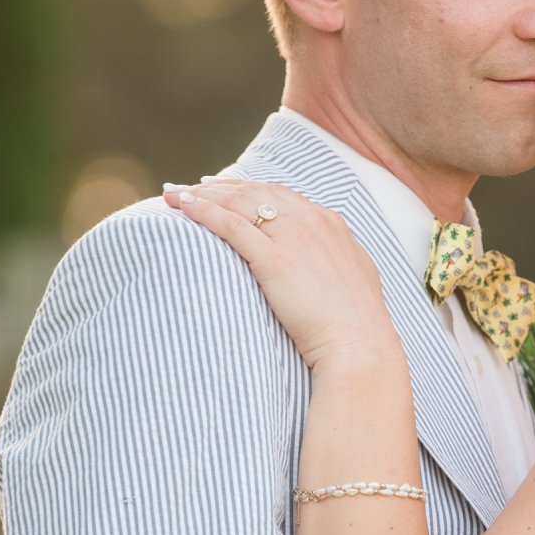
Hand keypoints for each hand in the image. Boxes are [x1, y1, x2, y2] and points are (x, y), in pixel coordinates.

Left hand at [165, 180, 396, 372]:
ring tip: (173, 195)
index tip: (223, 190)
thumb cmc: (355, 327)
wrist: (360, 348)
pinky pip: (230, 225)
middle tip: (190, 188)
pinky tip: (181, 207)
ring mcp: (293, 236)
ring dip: (202, 194)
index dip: (247, 190)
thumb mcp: (352, 279)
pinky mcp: (274, 259)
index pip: (280, 194)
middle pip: (254, 192)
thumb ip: (333, 260)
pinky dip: (203, 211)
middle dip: (218, 187)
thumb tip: (320, 263)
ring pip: (238, 202)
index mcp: (330, 223)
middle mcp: (312, 220)